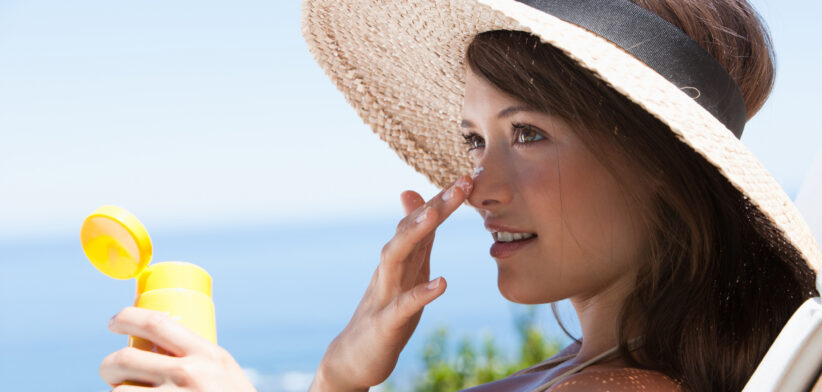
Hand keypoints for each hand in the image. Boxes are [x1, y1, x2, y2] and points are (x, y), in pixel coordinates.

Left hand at [100, 306, 256, 391]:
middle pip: (125, 358)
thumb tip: (156, 344)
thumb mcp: (224, 371)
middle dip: (109, 365)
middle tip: (112, 371)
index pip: (156, 323)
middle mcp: (188, 375)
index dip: (127, 317)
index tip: (114, 322)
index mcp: (207, 354)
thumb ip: (195, 358)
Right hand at [310, 175, 473, 391]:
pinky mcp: (386, 323)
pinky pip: (403, 306)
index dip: (444, 199)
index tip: (470, 177)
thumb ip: (417, 237)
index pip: (421, 221)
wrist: (354, 355)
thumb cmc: (385, 310)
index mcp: (400, 258)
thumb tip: (416, 196)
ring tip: (435, 215)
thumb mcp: (406, 270)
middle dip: (435, 206)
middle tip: (462, 184)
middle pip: (409, 230)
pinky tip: (442, 283)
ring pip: (395, 257)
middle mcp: (390, 269)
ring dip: (414, 234)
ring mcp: (385, 294)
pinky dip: (421, 293)